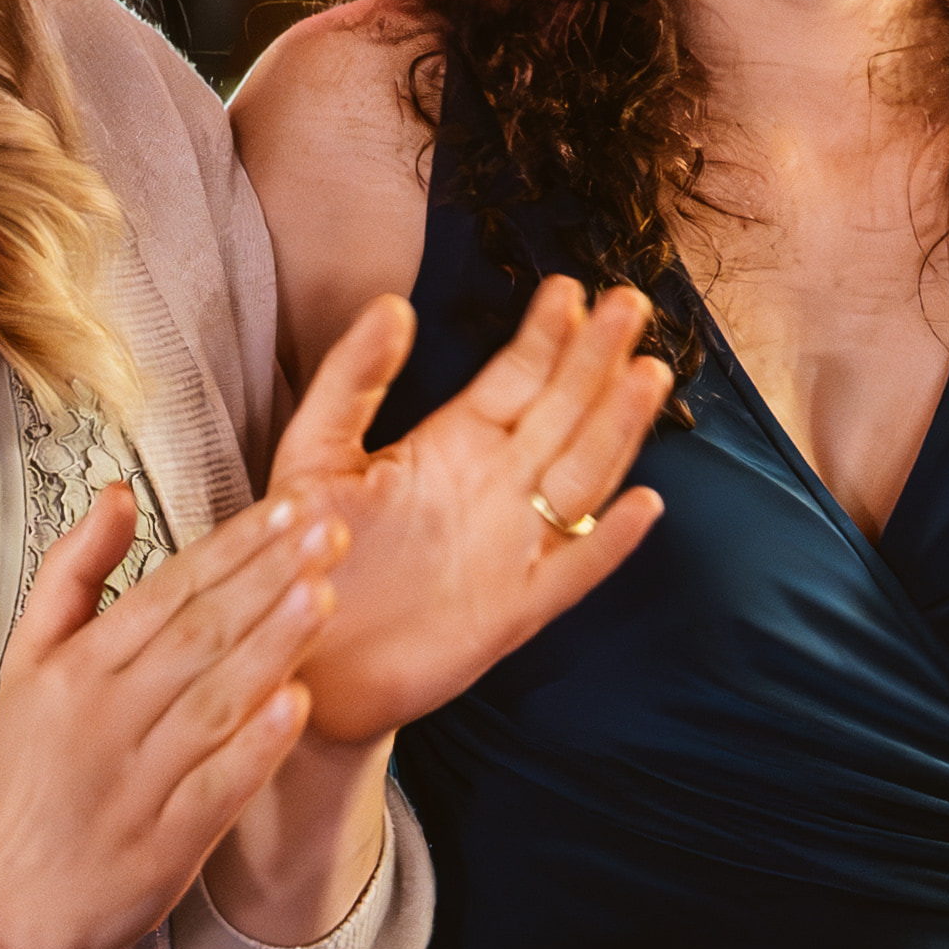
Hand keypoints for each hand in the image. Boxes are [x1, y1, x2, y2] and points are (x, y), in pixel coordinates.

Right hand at [0, 480, 350, 948]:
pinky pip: (217, 787)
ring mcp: (136, 783)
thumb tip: (118, 492)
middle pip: (199, 634)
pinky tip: (299, 705)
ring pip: (214, 702)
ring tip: (324, 594)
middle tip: (330, 528)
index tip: (291, 506)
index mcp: (76, 668)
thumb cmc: (30, 771)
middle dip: (268, 577)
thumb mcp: (27, 663)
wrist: (0, 900)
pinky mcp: (165, 844)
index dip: (235, 546)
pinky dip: (256, 747)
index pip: (169, 590)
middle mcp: (105, 718)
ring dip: (272, 646)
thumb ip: (72, 574)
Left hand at [264, 277, 672, 742]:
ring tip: (646, 375)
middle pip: (563, 412)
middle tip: (629, 306)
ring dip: (616, 428)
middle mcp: (495, 487)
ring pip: (582, 476)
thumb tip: (394, 304)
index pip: (515, 378)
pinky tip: (641, 504)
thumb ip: (351, 378)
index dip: (546, 336)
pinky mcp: (515, 610)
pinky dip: (609, 543)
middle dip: (597, 360)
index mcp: (452, 444)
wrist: (301, 659)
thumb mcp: (313, 452)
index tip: (569, 289)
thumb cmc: (303, 556)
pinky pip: (575, 571)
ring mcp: (513, 546)